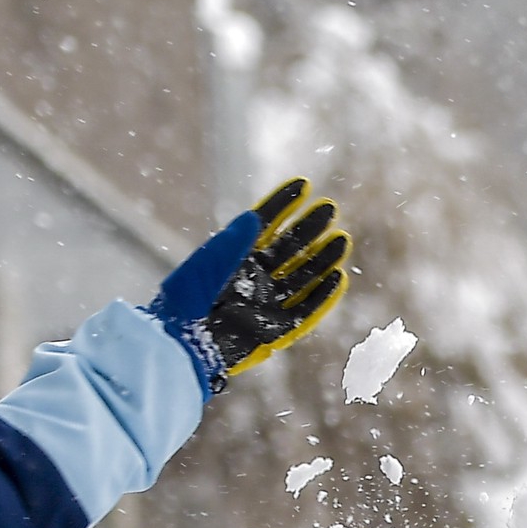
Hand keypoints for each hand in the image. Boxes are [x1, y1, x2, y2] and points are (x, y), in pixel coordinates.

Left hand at [147, 179, 350, 394]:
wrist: (184, 341)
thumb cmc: (189, 301)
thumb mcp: (208, 264)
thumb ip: (233, 242)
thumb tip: (255, 218)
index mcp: (235, 258)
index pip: (264, 225)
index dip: (283, 205)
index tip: (304, 185)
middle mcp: (253, 279)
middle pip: (289, 249)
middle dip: (310, 229)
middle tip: (330, 208)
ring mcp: (264, 303)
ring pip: (301, 277)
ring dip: (322, 259)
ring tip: (342, 239)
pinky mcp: (273, 331)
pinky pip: (304, 312)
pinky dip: (322, 297)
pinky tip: (338, 278)